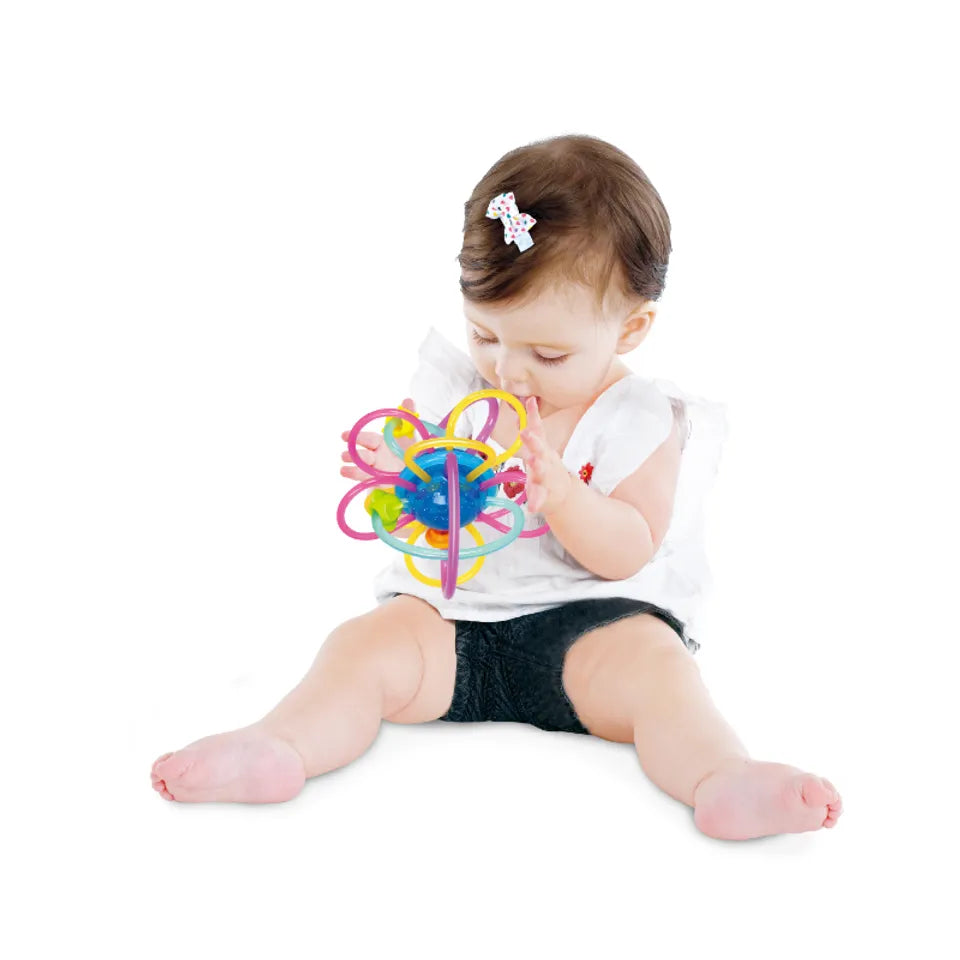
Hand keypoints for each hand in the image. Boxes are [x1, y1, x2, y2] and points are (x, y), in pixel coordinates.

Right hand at [341, 397, 415, 485]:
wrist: (418, 471)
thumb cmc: (409, 451)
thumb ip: (408, 416)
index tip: (344, 435)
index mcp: (381, 443)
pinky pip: (363, 479)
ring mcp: (374, 469)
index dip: (357, 436)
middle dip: (352, 451)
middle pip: (360, 453)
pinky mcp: (376, 481)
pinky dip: (353, 474)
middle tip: (346, 451)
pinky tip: (345, 471)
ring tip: (346, 464)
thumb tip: (408, 400)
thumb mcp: (410, 434)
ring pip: (359, 465)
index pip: (367, 439)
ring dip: (352, 464)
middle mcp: (374, 455)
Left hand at [518, 397, 572, 514]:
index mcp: (543, 449)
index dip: (533, 419)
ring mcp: (546, 479)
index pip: (538, 432)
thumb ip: (533, 426)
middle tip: (525, 433)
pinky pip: (539, 499)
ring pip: (542, 473)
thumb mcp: (540, 446)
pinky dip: (536, 502)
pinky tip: (532, 507)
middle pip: (540, 450)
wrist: (563, 493)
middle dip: (533, 442)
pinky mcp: (543, 495)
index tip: (529, 406)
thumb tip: (527, 403)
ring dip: (538, 467)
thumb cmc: (547, 466)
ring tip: (533, 461)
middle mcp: (546, 462)